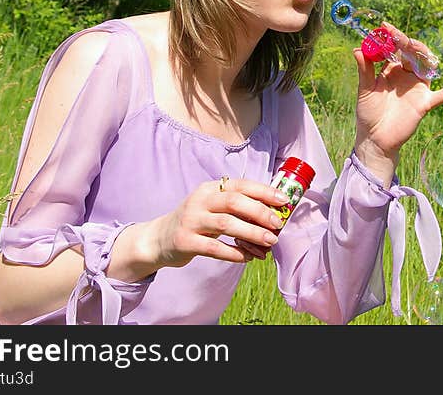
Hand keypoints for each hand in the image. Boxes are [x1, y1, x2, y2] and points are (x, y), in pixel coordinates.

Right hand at [148, 177, 289, 267]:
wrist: (159, 239)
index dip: (263, 191)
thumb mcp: (212, 207)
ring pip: (226, 224)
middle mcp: (199, 201)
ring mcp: (191, 221)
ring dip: (252, 233)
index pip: (240, 185)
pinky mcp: (185, 242)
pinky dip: (234, 253)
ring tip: (269, 242)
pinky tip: (247, 257)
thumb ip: (236, 207)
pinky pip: (215, 248)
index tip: (283, 200)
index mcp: (210, 188)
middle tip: (278, 224)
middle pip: (234, 202)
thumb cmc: (196, 222)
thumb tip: (273, 213)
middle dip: (260, 212)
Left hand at [352, 21, 442, 184]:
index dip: (391, 38)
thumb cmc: (368, 114)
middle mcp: (407, 76)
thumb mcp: (364, 90)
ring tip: (413, 46)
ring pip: (428, 66)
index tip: (384, 27)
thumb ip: (364, 70)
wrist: (375, 140)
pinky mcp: (426, 103)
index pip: (395, 49)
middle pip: (413, 54)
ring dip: (423, 54)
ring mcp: (418, 88)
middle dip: (405, 42)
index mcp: (391, 70)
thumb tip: (357, 48)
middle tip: (395, 34)